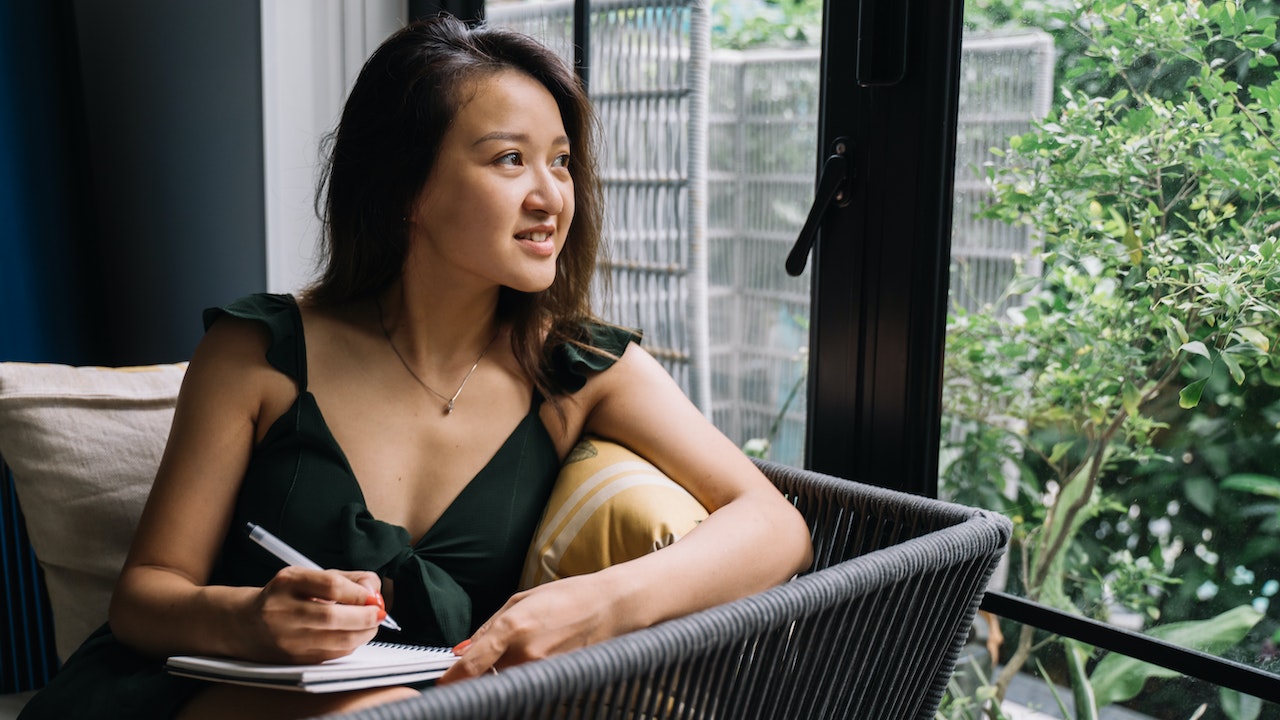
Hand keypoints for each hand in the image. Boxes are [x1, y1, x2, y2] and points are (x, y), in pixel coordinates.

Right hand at [242, 567, 385, 663]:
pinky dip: (350, 645)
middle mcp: (282, 611)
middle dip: (365, 617)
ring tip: (371, 624)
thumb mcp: (309, 576)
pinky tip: (354, 635)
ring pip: (336, 640)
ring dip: (363, 633)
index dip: (359, 593)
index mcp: (287, 582)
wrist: (246, 624)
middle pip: (333, 617)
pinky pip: (332, 654)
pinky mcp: (293, 659)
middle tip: (379, 613)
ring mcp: (286, 638)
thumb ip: (346, 579)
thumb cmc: (285, 596)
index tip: (374, 597)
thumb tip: (374, 591)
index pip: (330, 586)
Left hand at [438, 574, 620, 683]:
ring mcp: (542, 671)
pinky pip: (525, 682)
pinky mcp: (555, 679)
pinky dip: (520, 674)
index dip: (450, 679)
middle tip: (478, 662)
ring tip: (517, 650)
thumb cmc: (568, 597)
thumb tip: (462, 650)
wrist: (609, 608)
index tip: (442, 681)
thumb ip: (488, 628)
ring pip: (504, 681)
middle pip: (484, 678)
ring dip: (499, 673)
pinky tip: (533, 655)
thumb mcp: (521, 601)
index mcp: (513, 628)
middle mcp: (526, 654)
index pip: (470, 666)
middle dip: (477, 672)